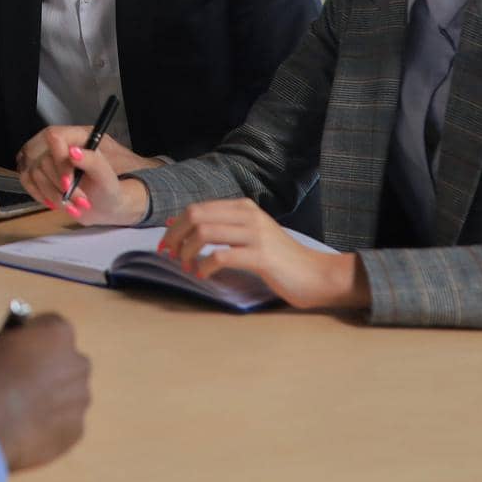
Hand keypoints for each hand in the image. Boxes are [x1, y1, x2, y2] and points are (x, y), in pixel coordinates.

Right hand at [0, 313, 89, 471]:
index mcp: (57, 333)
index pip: (50, 326)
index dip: (30, 336)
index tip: (14, 348)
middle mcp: (77, 364)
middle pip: (64, 361)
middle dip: (45, 367)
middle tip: (17, 378)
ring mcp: (79, 401)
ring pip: (65, 396)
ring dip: (48, 398)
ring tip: (17, 409)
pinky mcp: (74, 433)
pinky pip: (61, 424)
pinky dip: (46, 426)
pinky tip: (21, 428)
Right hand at [17, 125, 155, 222]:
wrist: (109, 207)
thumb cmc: (112, 190)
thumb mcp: (108, 178)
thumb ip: (93, 162)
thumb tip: (73, 152)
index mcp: (80, 137)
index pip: (55, 137)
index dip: (58, 160)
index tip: (67, 183)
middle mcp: (62, 145)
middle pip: (43, 159)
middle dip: (59, 186)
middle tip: (80, 201)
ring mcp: (50, 160)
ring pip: (34, 173)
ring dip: (53, 195)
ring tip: (74, 208)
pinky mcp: (42, 174)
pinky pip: (27, 180)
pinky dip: (40, 195)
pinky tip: (57, 204)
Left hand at [160, 199, 368, 310]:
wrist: (316, 274)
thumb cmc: (279, 258)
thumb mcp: (250, 234)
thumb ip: (221, 227)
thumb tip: (179, 226)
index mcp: (243, 207)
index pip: (197, 208)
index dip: (175, 225)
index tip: (166, 244)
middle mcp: (248, 215)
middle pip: (195, 216)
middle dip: (175, 236)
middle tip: (170, 255)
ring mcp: (255, 234)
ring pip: (204, 233)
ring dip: (187, 251)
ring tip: (186, 266)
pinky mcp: (261, 256)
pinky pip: (220, 256)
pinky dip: (204, 266)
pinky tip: (203, 275)